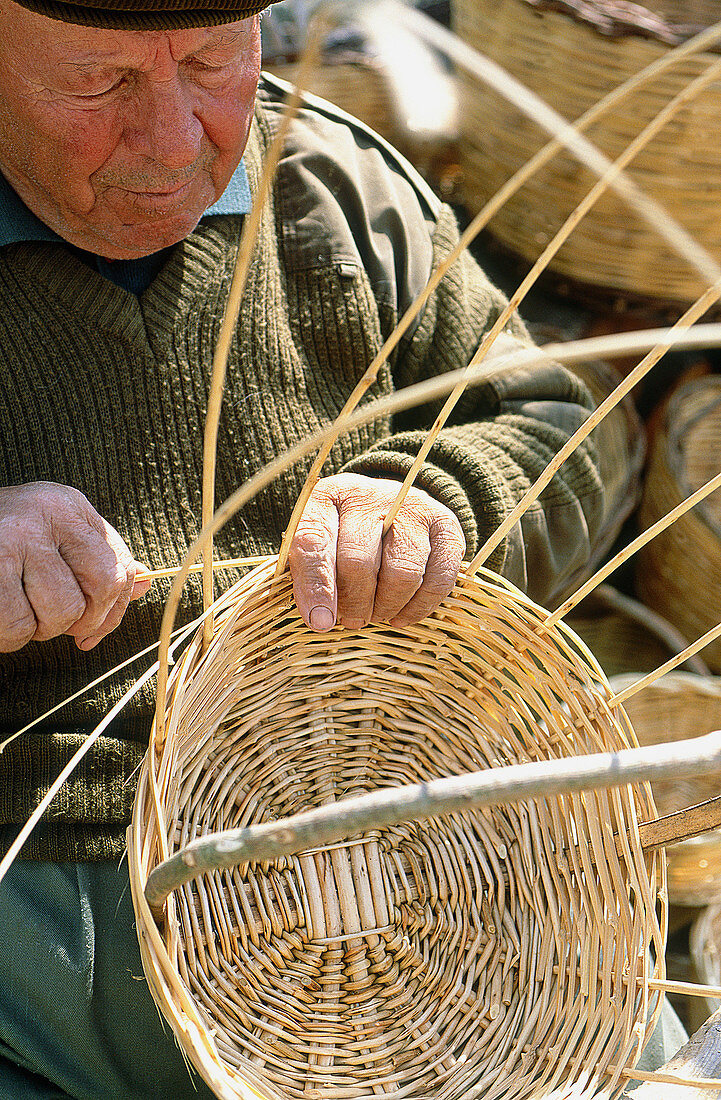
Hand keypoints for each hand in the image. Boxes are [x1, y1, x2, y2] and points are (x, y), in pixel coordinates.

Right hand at [0, 482, 150, 652]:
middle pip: (100, 589)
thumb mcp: (47, 539)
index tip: (89, 631)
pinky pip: (17, 624)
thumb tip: (142, 583)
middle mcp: (46, 512)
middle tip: (46, 620)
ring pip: (61, 612)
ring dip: (37, 630)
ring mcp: (15, 536)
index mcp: (68, 505)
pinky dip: (8, 636)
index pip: (120, 566)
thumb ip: (93, 560)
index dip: (111, 610)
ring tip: (13, 612)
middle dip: (78, 621)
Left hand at [288, 473, 464, 630]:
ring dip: (386, 606)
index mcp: (328, 497)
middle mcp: (370, 496)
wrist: (391, 507)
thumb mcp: (318, 545)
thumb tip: (321, 621)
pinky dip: (418, 607)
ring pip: (402, 572)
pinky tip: (400, 615)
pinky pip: (438, 579)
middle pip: (359, 560)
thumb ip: (312, 575)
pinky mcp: (446, 526)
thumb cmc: (345, 535)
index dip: (316, 586)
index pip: (314, 541)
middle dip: (355, 602)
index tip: (320, 621)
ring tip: (376, 615)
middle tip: (352, 620)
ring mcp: (412, 508)